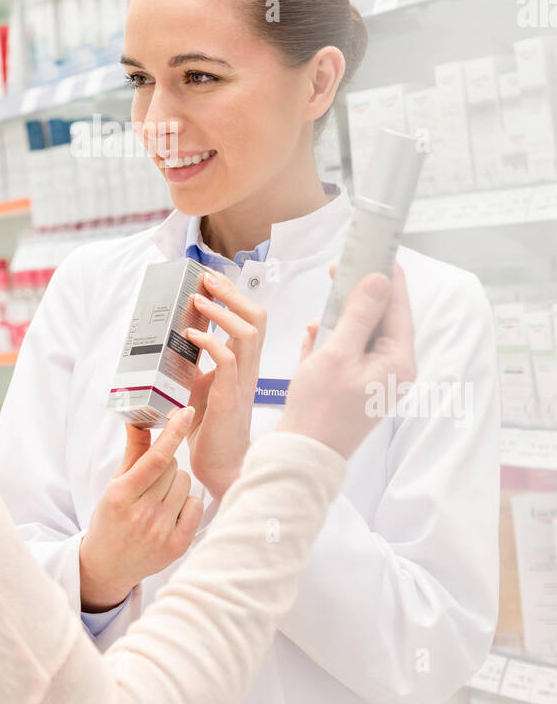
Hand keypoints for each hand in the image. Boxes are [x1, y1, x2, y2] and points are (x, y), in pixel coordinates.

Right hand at [79, 408, 203, 612]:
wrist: (108, 566)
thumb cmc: (110, 520)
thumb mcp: (114, 485)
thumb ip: (133, 452)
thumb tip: (138, 419)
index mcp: (121, 496)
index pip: (156, 459)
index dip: (173, 433)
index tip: (186, 412)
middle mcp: (142, 515)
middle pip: (173, 467)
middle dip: (166, 465)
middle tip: (152, 480)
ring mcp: (161, 532)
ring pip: (186, 483)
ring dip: (176, 484)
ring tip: (159, 498)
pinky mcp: (177, 546)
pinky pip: (196, 506)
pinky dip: (187, 503)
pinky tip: (171, 512)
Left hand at [184, 269, 266, 500]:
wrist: (221, 468)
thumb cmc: (211, 429)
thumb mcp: (203, 386)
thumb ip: (198, 364)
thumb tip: (177, 339)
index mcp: (245, 365)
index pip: (252, 320)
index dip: (234, 296)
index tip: (211, 280)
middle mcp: (249, 370)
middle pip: (257, 318)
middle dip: (231, 293)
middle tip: (207, 279)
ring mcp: (241, 383)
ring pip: (247, 333)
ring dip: (221, 312)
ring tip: (198, 301)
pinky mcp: (229, 399)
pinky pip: (227, 361)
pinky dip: (208, 341)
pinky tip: (190, 335)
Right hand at [276, 263, 415, 459]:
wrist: (303, 455)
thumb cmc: (320, 407)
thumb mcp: (339, 353)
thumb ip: (360, 313)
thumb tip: (379, 279)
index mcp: (399, 361)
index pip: (400, 306)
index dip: (388, 275)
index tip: (375, 249)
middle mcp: (393, 369)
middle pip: (382, 318)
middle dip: (359, 294)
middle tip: (338, 269)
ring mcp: (375, 379)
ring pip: (362, 333)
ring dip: (341, 318)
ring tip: (321, 308)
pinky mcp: (356, 387)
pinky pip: (348, 352)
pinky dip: (332, 340)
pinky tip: (314, 335)